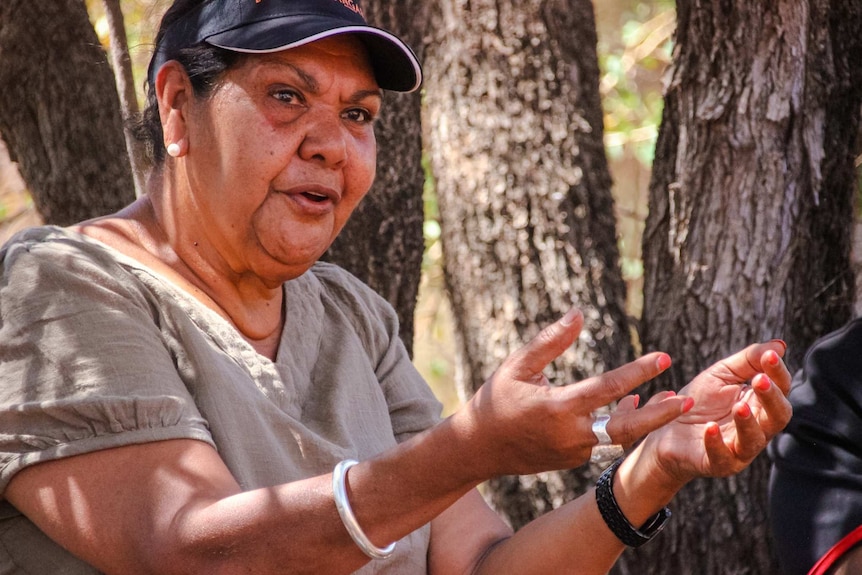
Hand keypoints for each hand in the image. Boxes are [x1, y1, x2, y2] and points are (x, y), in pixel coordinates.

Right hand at [454, 309, 692, 477]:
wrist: (477, 448)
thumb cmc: (495, 400)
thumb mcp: (517, 365)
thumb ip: (550, 341)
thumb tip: (579, 314)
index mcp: (557, 408)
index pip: (607, 387)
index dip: (638, 371)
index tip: (663, 358)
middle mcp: (571, 435)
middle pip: (626, 427)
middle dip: (660, 414)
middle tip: (689, 399)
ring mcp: (573, 453)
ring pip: (619, 438)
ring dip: (647, 421)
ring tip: (674, 404)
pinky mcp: (572, 461)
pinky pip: (604, 443)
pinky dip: (622, 426)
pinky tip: (636, 408)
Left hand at [635, 341, 792, 486]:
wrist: (665, 430)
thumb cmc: (698, 401)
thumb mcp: (721, 375)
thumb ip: (749, 360)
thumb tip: (779, 346)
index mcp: (760, 405)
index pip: (781, 390)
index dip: (778, 373)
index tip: (771, 355)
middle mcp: (757, 429)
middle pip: (778, 416)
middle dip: (771, 398)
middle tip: (759, 380)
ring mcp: (739, 449)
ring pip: (754, 440)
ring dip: (748, 422)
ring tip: (739, 406)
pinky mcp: (718, 464)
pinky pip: (722, 457)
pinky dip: (716, 443)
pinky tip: (710, 428)